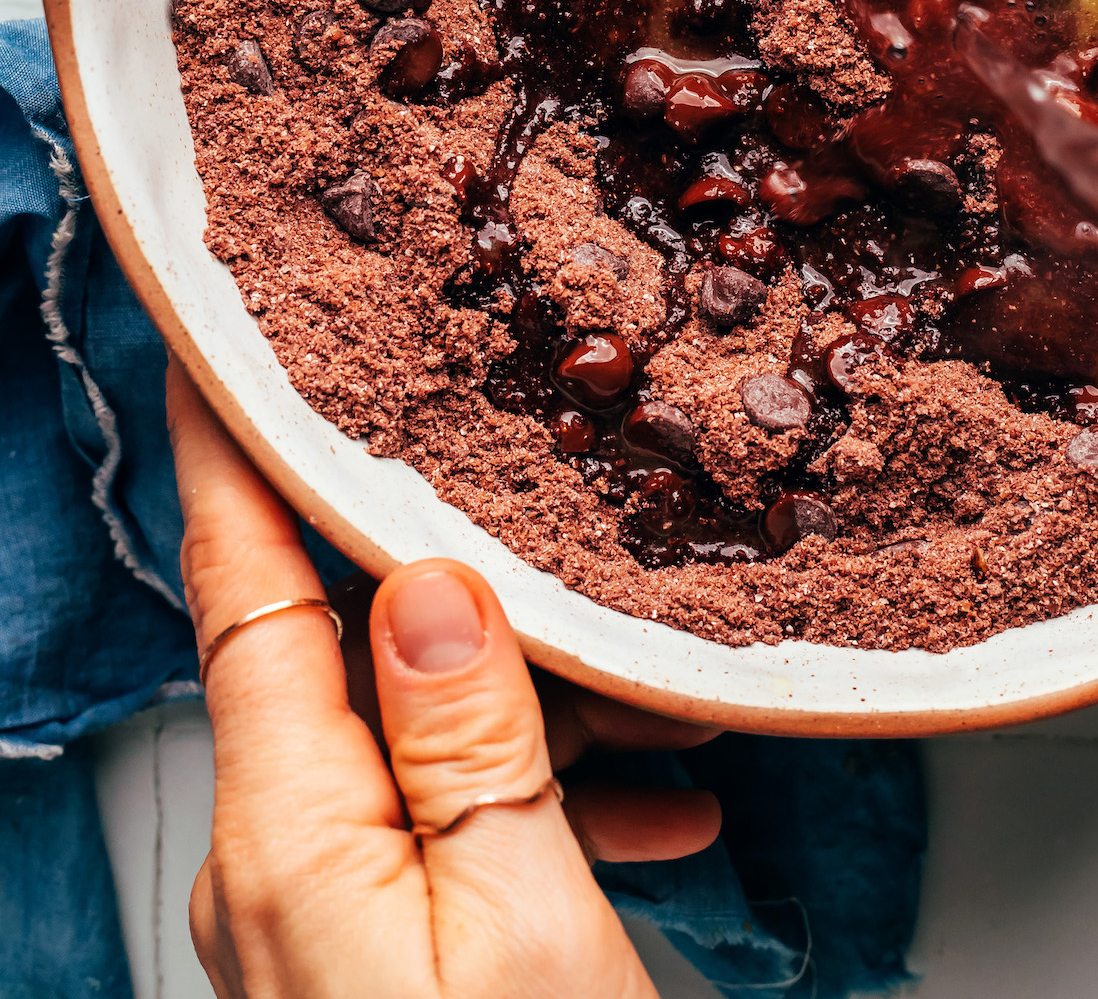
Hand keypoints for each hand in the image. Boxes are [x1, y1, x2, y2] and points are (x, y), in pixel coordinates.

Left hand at [167, 358, 721, 998]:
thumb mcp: (527, 923)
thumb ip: (471, 743)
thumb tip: (433, 585)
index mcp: (292, 835)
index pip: (244, 594)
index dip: (234, 459)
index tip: (231, 353)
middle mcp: (278, 860)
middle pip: (353, 650)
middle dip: (475, 582)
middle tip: (567, 519)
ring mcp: (320, 903)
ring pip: (418, 730)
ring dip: (543, 704)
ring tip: (671, 700)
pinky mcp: (369, 944)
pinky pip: (445, 821)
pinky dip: (545, 796)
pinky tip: (655, 804)